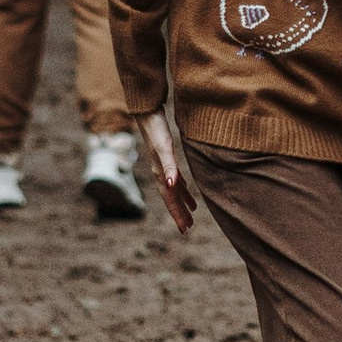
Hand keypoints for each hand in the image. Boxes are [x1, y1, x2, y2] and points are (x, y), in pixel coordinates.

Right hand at [143, 108, 197, 233]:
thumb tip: (171, 185)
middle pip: (172, 198)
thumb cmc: (157, 129)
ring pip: (174, 189)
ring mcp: (162, 165)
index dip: (177, 214)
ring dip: (182, 201)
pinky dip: (181, 186)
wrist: (148, 112)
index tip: (185, 229)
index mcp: (161, 173)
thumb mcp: (165, 148)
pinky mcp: (166, 157)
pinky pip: (175, 177)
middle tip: (189, 228)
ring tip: (193, 212)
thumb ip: (169, 166)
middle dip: (180, 213)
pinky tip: (185, 188)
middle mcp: (161, 172)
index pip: (170, 199)